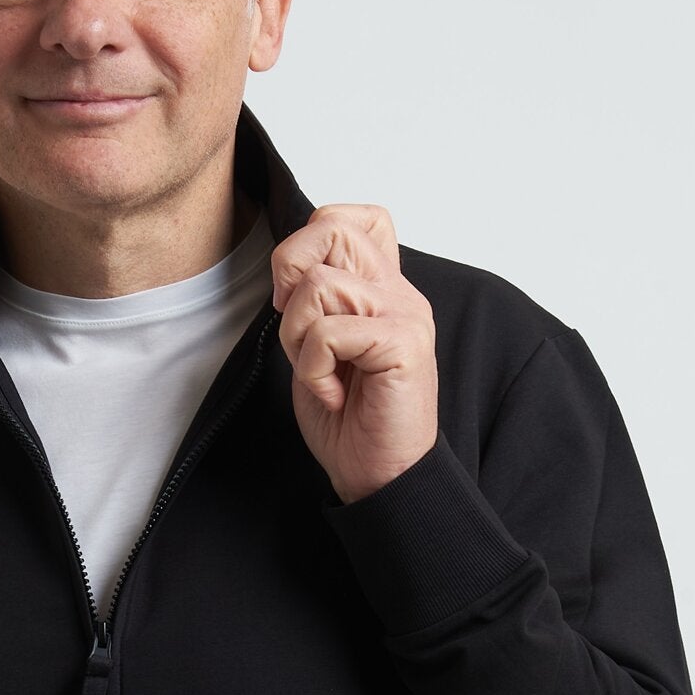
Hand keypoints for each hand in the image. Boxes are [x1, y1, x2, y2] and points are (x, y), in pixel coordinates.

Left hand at [270, 204, 437, 504]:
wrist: (379, 475)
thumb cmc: (349, 419)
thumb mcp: (317, 346)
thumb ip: (312, 301)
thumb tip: (289, 268)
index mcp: (382, 288)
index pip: (347, 219)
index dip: (306, 243)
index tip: (294, 297)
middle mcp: (398, 292)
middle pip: (331, 231)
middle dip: (290, 276)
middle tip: (298, 330)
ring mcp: (405, 315)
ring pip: (318, 285)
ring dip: (299, 338)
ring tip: (323, 374)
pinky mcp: (403, 344)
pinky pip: (329, 333)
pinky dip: (313, 370)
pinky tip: (333, 394)